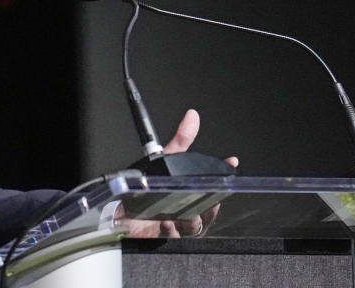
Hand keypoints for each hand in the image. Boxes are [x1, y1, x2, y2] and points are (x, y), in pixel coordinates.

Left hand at [122, 109, 237, 237]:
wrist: (123, 215)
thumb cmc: (145, 188)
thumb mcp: (163, 161)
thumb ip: (180, 141)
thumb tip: (192, 116)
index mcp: (190, 192)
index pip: (213, 187)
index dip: (224, 176)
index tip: (231, 163)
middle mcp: (187, 209)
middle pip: (208, 211)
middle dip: (211, 205)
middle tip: (207, 198)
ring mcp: (178, 226)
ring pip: (195, 226)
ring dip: (192, 218)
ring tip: (185, 211)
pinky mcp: (165, 238)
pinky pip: (175, 237)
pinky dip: (171, 228)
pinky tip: (165, 222)